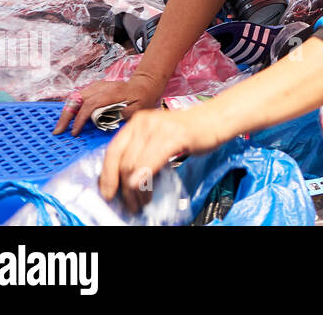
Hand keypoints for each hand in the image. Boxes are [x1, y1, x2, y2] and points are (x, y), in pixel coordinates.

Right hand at [54, 73, 164, 136]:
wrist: (145, 84)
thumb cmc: (142, 98)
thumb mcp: (136, 109)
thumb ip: (120, 114)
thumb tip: (103, 121)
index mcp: (112, 92)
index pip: (90, 105)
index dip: (81, 119)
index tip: (75, 132)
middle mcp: (101, 87)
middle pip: (77, 98)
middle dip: (66, 115)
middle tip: (58, 130)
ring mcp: (97, 86)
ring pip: (75, 97)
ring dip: (67, 111)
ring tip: (61, 126)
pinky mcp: (95, 88)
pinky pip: (79, 97)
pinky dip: (72, 107)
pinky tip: (69, 118)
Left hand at [99, 107, 223, 212]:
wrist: (215, 119)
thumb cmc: (189, 132)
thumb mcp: (158, 138)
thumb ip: (140, 152)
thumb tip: (123, 179)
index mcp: (137, 122)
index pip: (112, 151)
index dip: (107, 175)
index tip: (107, 193)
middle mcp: (144, 122)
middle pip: (123, 161)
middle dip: (123, 188)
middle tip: (130, 203)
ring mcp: (159, 128)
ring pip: (135, 165)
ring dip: (135, 190)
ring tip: (141, 201)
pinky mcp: (174, 136)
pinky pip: (151, 162)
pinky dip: (143, 178)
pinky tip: (143, 189)